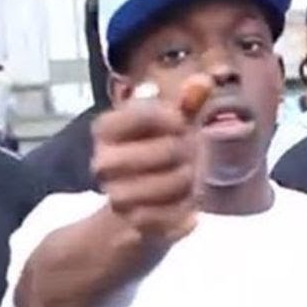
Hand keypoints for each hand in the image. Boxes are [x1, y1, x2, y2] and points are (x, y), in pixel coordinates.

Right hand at [90, 74, 211, 243]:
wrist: (134, 209)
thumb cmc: (154, 155)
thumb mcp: (167, 125)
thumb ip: (186, 103)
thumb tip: (202, 83)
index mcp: (106, 129)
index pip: (143, 114)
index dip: (173, 118)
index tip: (182, 124)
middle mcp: (103, 161)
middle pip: (164, 151)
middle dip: (187, 153)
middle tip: (193, 155)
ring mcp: (116, 194)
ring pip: (164, 186)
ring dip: (186, 183)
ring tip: (191, 180)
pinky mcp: (132, 222)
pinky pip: (165, 218)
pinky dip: (183, 214)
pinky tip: (190, 210)